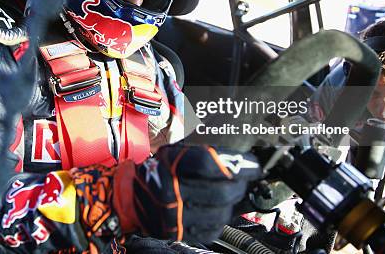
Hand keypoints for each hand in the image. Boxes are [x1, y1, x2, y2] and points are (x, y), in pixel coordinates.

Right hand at [113, 143, 260, 243]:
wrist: (131, 195)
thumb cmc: (158, 170)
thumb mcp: (175, 152)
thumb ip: (203, 155)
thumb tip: (238, 161)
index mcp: (169, 164)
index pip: (209, 162)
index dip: (236, 163)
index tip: (252, 165)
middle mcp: (169, 190)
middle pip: (220, 191)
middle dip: (240, 185)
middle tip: (245, 180)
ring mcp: (173, 214)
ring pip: (220, 213)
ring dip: (234, 203)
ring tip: (234, 194)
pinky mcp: (177, 232)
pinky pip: (212, 229)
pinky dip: (221, 219)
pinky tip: (220, 209)